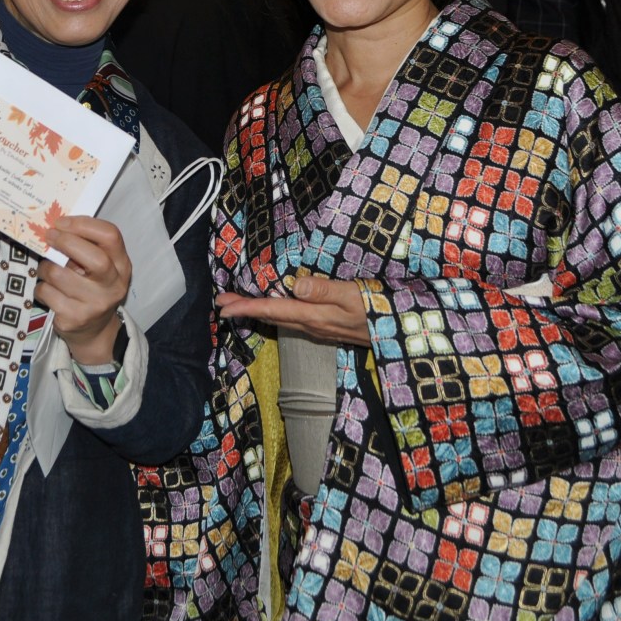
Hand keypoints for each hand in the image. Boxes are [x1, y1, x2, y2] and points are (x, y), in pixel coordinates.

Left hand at [36, 216, 131, 364]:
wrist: (94, 331)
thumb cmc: (93, 287)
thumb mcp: (102, 266)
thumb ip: (88, 245)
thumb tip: (58, 225)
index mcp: (122, 266)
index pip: (111, 236)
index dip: (83, 224)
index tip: (62, 222)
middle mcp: (113, 286)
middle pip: (93, 258)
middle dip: (65, 242)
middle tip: (50, 235)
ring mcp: (95, 305)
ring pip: (60, 274)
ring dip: (46, 267)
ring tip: (48, 269)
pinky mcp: (74, 319)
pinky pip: (46, 292)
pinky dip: (41, 287)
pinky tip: (49, 290)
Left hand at [217, 276, 370, 347]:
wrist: (399, 334)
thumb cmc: (378, 310)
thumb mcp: (353, 295)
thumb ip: (324, 290)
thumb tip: (293, 285)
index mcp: (313, 315)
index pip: (272, 309)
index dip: (246, 307)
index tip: (222, 307)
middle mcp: (310, 325)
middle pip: (270, 316)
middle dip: (245, 309)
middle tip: (222, 302)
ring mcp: (318, 329)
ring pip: (279, 320)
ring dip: (258, 311)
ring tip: (240, 304)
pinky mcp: (325, 328)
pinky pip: (292, 321)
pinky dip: (276, 313)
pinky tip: (275, 309)